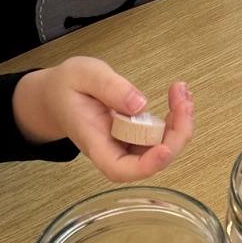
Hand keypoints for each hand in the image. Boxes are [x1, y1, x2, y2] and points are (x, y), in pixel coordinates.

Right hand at [15, 61, 194, 181]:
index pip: (118, 168)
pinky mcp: (137, 135)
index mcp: (93, 140)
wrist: (58, 95)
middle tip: (183, 102)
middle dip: (175, 135)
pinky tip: (179, 96)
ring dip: (180, 124)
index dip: (146, 166)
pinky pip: (162, 135)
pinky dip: (176, 117)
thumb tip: (139, 104)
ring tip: (181, 92)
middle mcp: (113, 148)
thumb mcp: (82, 74)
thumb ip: (109, 87)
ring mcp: (127, 143)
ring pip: (162, 148)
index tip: (164, 149)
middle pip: (150, 161)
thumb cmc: (66, 87)